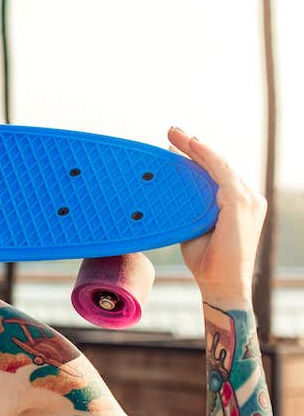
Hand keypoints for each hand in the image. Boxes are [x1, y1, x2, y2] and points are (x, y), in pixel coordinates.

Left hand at [167, 126, 266, 302]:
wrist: (220, 285)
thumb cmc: (207, 261)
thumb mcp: (193, 226)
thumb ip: (188, 206)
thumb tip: (168, 187)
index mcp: (238, 203)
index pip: (216, 172)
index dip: (197, 155)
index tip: (174, 142)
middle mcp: (248, 198)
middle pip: (218, 164)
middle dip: (193, 146)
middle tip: (171, 130)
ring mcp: (248, 200)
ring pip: (220, 165)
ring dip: (196, 147)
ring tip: (175, 133)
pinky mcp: (242, 204)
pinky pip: (222, 174)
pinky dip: (206, 158)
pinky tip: (192, 146)